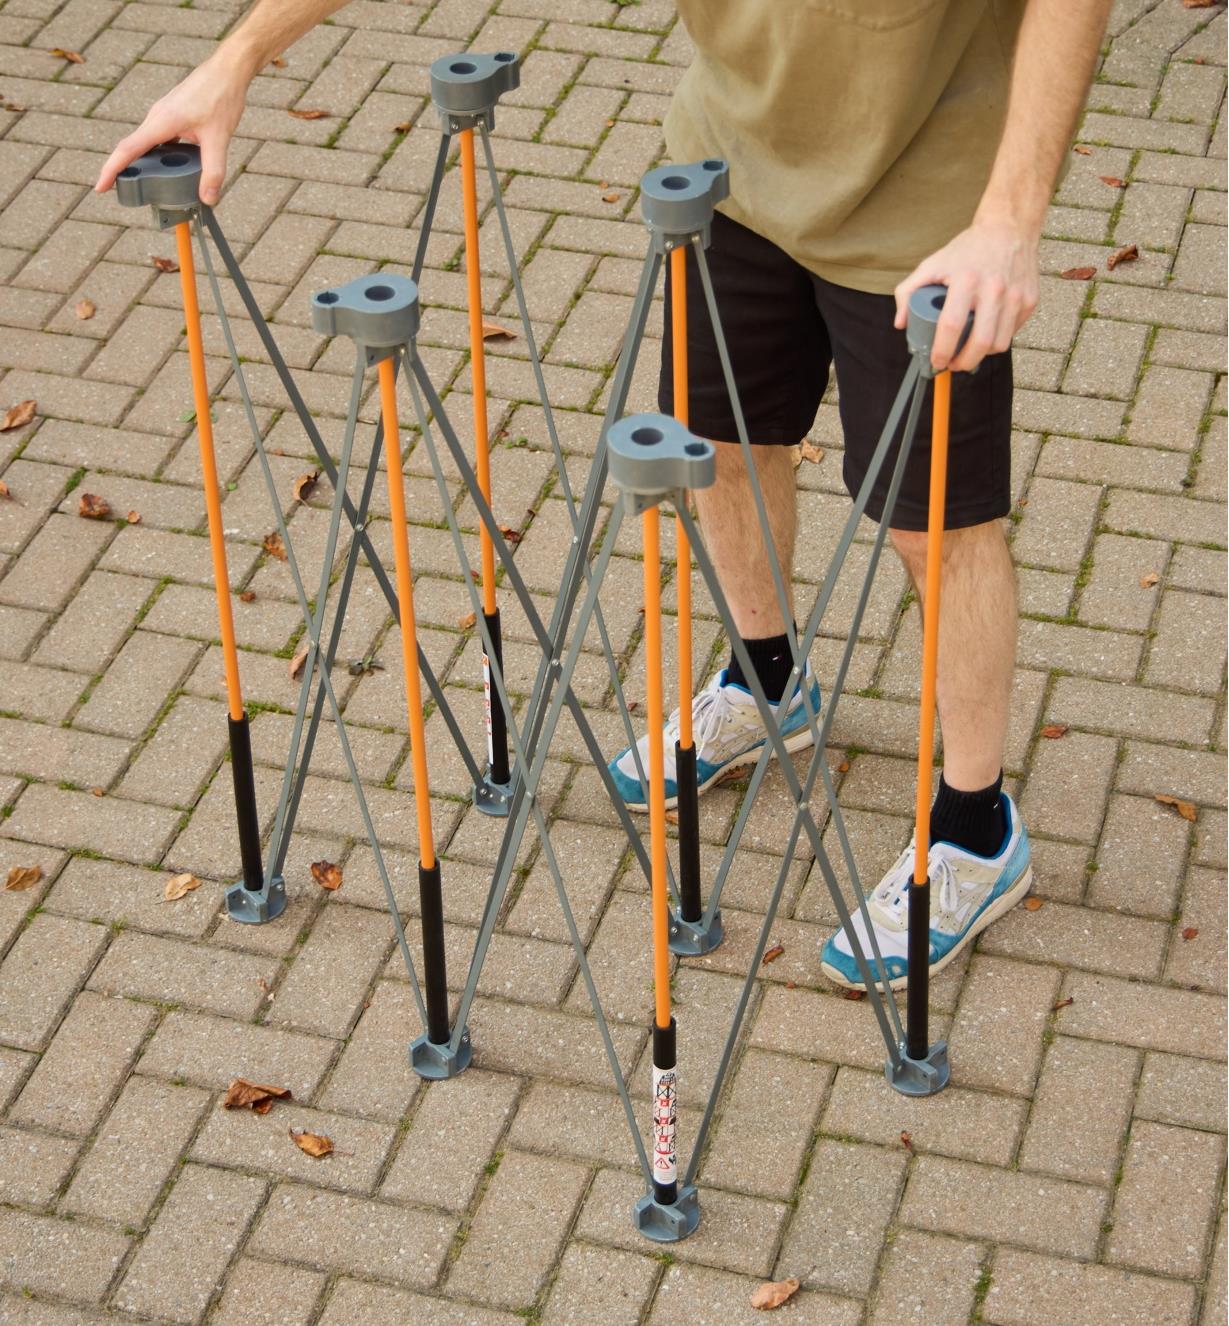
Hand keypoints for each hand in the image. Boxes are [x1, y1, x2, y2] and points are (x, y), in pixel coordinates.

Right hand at [95, 52, 252, 204]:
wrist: (227, 71)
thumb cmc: (221, 98)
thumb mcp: (219, 140)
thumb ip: (213, 171)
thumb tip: (208, 199)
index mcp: (161, 122)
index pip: (127, 150)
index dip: (112, 170)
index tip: (100, 187)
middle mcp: (156, 117)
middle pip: (132, 148)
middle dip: (124, 171)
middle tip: (123, 195)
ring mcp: (162, 115)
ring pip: (146, 143)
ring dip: (142, 164)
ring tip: (145, 187)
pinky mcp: (172, 115)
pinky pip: (158, 138)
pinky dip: (158, 155)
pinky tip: (170, 168)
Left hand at [893, 219, 1039, 372]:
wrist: (1008, 228)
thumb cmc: (967, 251)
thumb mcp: (932, 264)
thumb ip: (908, 292)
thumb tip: (900, 324)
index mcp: (966, 280)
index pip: (952, 326)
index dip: (942, 350)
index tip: (936, 361)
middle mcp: (994, 288)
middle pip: (980, 342)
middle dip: (963, 363)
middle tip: (953, 365)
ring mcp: (1016, 295)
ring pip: (1000, 344)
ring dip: (982, 356)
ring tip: (969, 353)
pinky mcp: (1030, 300)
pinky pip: (1012, 332)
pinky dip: (998, 339)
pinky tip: (986, 333)